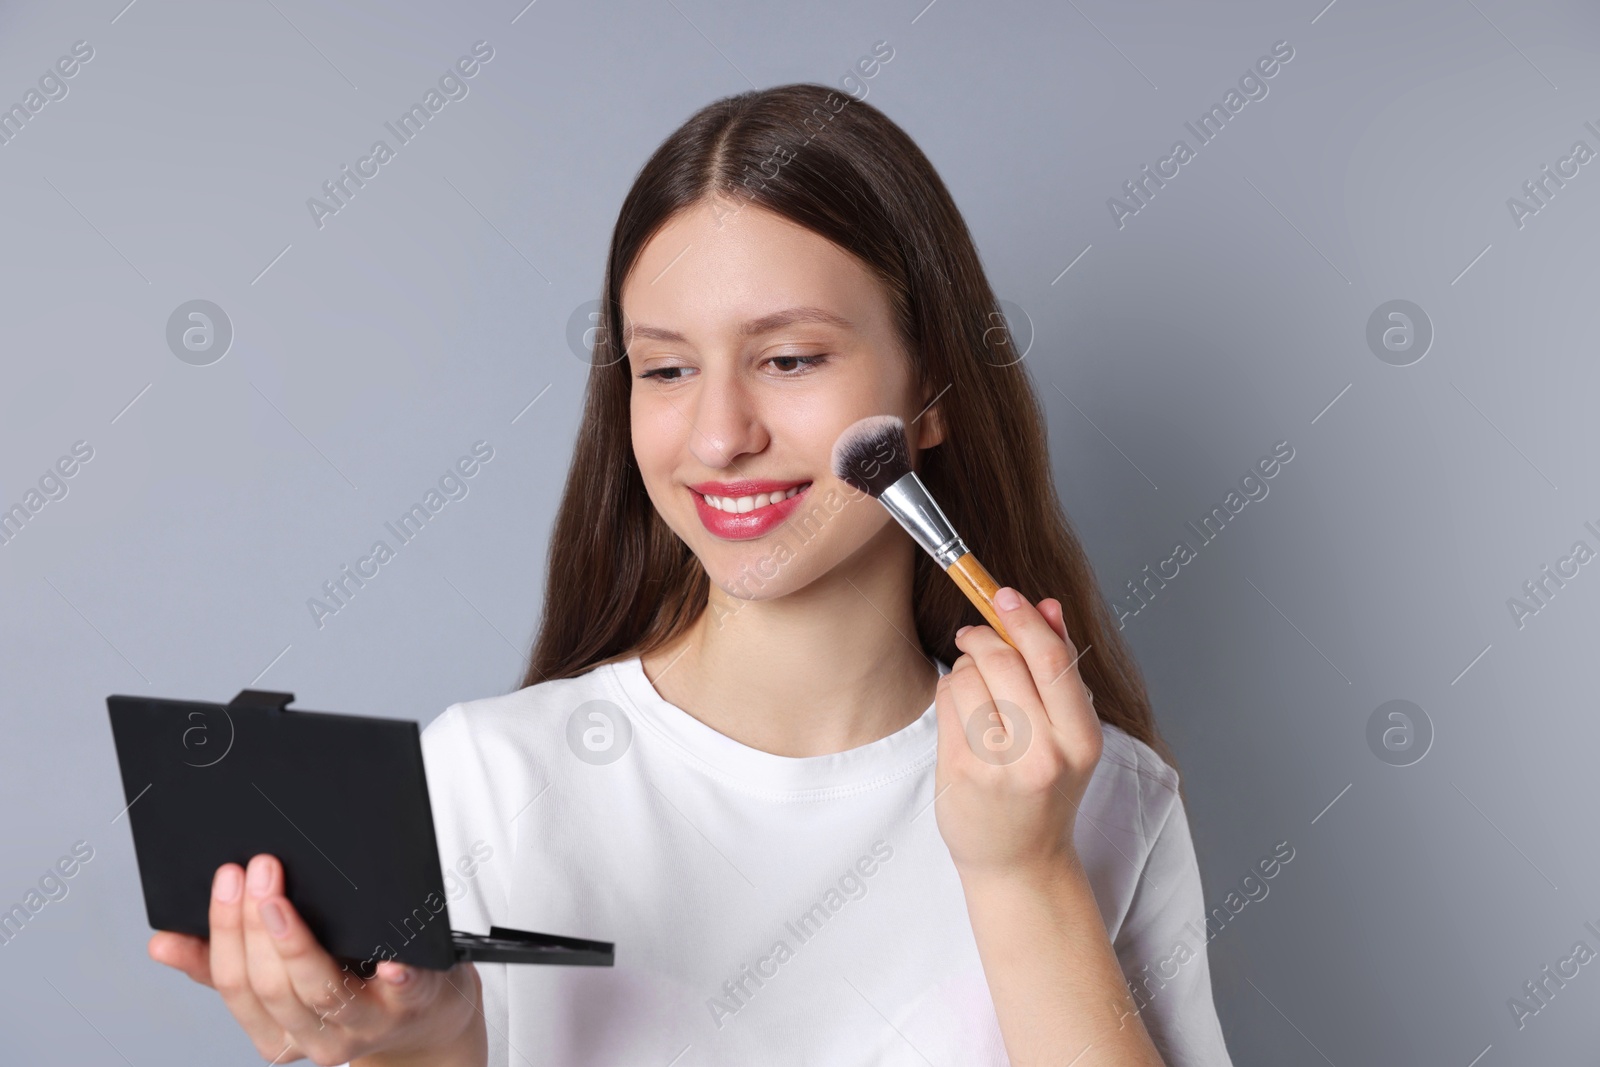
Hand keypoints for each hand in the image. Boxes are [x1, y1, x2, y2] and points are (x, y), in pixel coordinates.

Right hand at [148, 854, 485, 1065]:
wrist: (427, 1014)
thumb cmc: (350, 983)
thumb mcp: (281, 981)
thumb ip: (224, 964)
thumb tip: (162, 943)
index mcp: (277, 1031)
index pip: (235, 985)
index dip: (225, 932)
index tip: (226, 879)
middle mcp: (317, 1038)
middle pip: (272, 985)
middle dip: (255, 925)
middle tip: (256, 869)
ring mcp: (366, 1025)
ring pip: (319, 990)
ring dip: (294, 939)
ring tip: (281, 894)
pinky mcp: (413, 1005)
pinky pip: (402, 991)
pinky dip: (395, 976)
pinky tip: (389, 960)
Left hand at [932, 588, 1103, 881]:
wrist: (1020, 862)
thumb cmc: (1046, 790)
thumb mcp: (1070, 734)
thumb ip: (1061, 668)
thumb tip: (1048, 605)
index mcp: (1081, 740)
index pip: (1052, 661)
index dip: (1025, 620)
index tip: (1005, 595)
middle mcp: (1043, 754)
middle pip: (1003, 661)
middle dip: (984, 635)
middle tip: (976, 633)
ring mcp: (997, 765)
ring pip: (967, 676)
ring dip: (966, 666)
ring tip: (976, 687)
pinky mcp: (959, 771)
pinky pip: (946, 700)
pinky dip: (950, 690)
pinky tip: (962, 709)